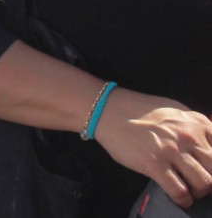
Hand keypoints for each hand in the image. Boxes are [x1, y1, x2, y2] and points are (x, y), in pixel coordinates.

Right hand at [94, 87, 211, 208]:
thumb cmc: (140, 110)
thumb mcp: (175, 110)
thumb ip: (196, 125)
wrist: (108, 109)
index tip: (208, 168)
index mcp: (196, 123)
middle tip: (200, 182)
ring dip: (200, 192)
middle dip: (211, 180)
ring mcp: (171, 151)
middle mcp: (188, 136)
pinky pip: (179, 191)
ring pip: (204, 183)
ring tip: (191, 190)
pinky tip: (179, 197)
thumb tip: (210, 142)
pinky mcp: (153, 164)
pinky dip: (183, 199)